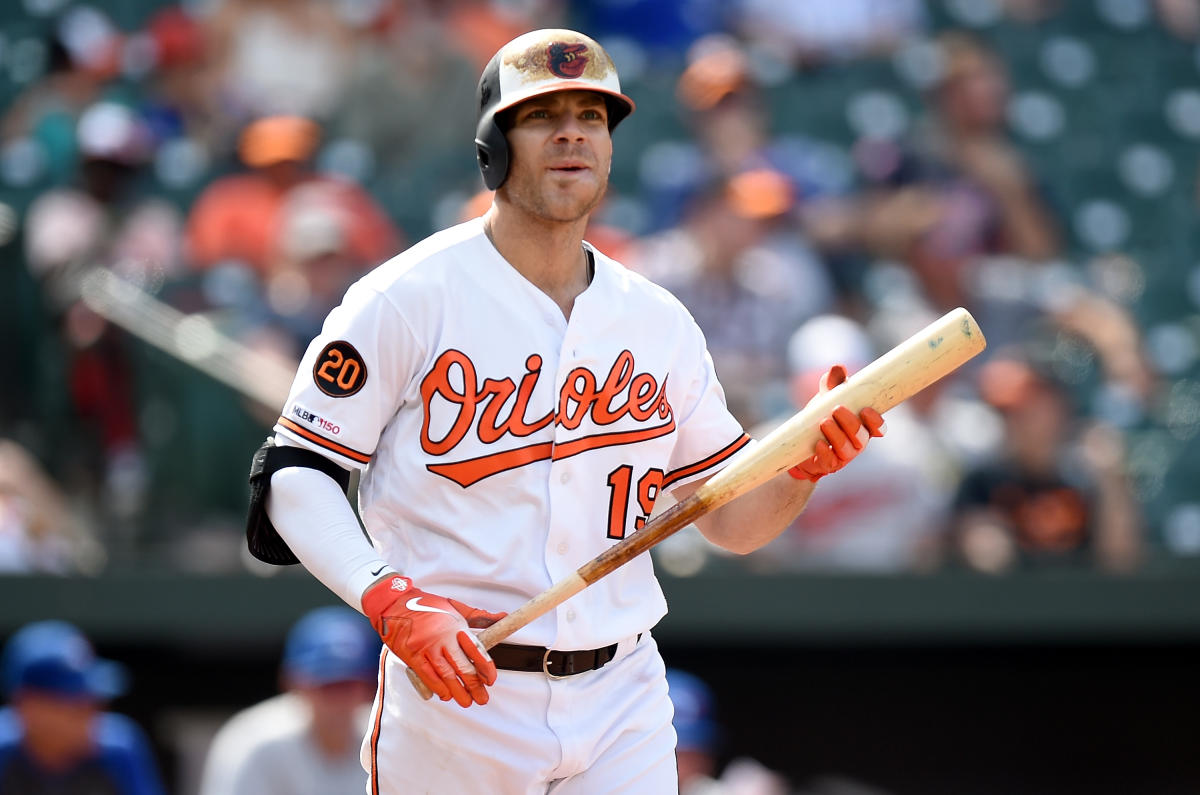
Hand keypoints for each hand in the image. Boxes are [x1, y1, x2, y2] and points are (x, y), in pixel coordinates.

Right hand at [361, 575, 504, 706]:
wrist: (394, 603)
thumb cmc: (427, 605)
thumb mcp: (455, 606)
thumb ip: (479, 616)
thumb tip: (502, 617)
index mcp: (455, 626)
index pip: (475, 650)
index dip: (485, 667)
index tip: (491, 679)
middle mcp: (441, 639)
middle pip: (462, 667)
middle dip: (474, 686)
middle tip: (482, 699)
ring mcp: (425, 648)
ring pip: (445, 676)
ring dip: (458, 692)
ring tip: (467, 702)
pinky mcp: (410, 656)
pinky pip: (426, 676)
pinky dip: (437, 688)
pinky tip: (445, 695)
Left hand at [788, 365, 885, 481]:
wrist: (800, 443)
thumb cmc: (821, 416)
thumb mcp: (826, 399)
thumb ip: (833, 384)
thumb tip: (838, 368)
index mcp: (863, 426)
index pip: (878, 427)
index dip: (876, 421)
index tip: (865, 410)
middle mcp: (857, 442)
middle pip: (861, 436)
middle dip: (850, 423)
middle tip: (836, 408)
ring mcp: (844, 456)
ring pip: (846, 449)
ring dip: (836, 435)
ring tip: (824, 422)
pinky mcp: (828, 465)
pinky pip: (830, 462)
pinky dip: (824, 452)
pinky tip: (818, 443)